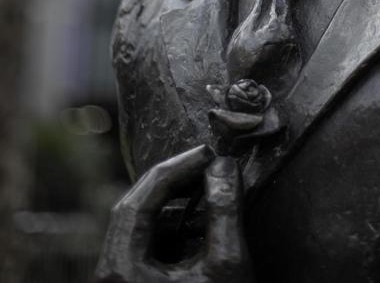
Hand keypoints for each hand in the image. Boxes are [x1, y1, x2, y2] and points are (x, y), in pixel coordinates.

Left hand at [94, 145, 253, 282]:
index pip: (139, 200)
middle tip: (207, 166)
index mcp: (119, 272)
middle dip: (173, 185)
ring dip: (172, 211)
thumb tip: (223, 167)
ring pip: (139, 233)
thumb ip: (224, 210)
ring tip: (208, 197)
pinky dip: (170, 236)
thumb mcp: (226, 266)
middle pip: (133, 213)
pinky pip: (144, 253)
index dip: (175, 168)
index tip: (207, 153)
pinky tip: (199, 233)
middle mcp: (109, 280)